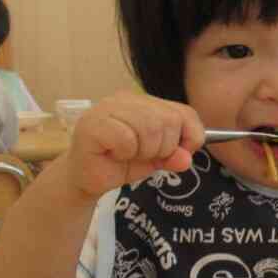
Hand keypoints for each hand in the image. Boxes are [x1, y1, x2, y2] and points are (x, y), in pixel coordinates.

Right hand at [63, 91, 204, 199]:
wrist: (88, 179)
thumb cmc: (122, 163)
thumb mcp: (157, 159)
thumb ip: (174, 155)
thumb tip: (186, 157)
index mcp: (145, 102)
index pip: (184, 113)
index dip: (190, 137)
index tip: (178, 153)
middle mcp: (126, 99)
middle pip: (169, 120)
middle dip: (164, 147)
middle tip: (143, 155)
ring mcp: (107, 108)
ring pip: (150, 127)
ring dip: (144, 151)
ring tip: (128, 155)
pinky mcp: (92, 124)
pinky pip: (126, 138)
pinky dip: (125, 153)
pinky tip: (113, 154)